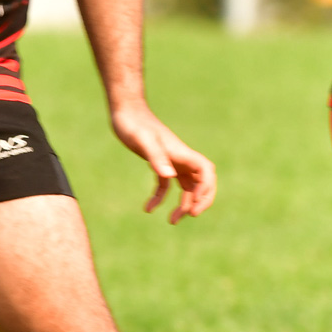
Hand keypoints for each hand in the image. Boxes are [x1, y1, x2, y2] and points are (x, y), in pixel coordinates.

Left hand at [110, 104, 215, 223]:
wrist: (126, 111)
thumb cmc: (134, 124)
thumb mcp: (143, 141)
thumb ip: (157, 157)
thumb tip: (169, 176)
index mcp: (181, 153)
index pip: (206, 172)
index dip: (206, 189)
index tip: (194, 204)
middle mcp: (181, 158)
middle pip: (202, 181)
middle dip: (201, 200)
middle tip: (191, 215)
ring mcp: (171, 161)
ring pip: (186, 186)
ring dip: (183, 204)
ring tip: (172, 221)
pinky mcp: (159, 163)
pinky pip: (166, 184)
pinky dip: (160, 197)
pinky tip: (148, 208)